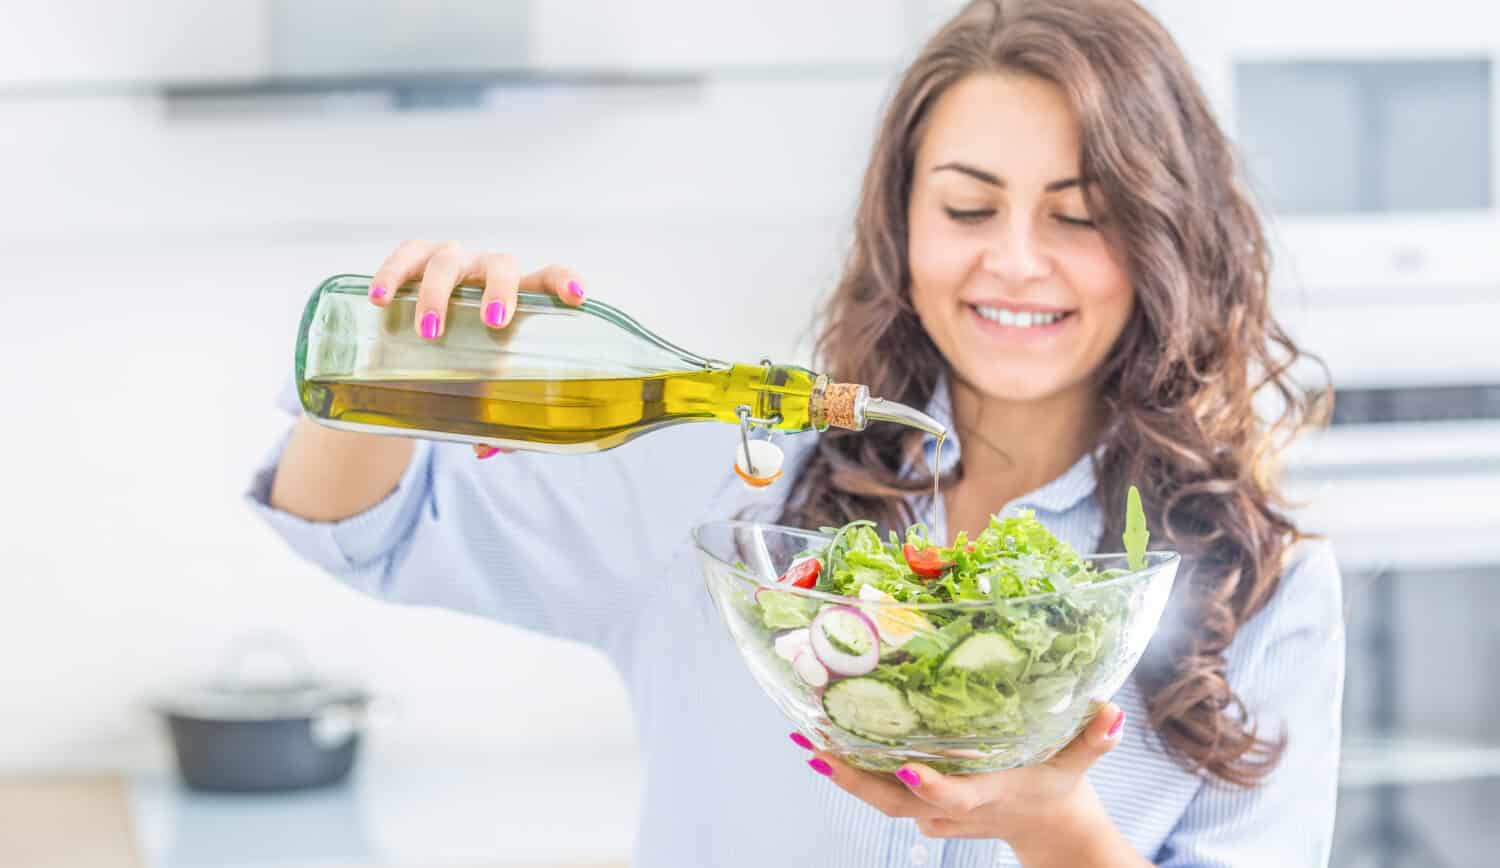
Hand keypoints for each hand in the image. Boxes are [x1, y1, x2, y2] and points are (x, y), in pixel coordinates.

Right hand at [367, 240, 589, 459]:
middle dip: (500, 290)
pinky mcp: (413, 258)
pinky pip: (403, 256)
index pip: (549, 279)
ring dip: (439, 294)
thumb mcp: (481, 385)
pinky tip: (380, 300)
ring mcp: (451, 261)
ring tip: (429, 331)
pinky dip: (391, 274)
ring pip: (448, 261)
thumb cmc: (464, 360)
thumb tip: (487, 448)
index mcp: (518, 297)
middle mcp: (486, 272)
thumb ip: (490, 417)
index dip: (565, 283)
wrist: (415, 341)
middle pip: (501, 265)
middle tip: (494, 322)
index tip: (577, 298)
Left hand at [794, 704, 1128, 854]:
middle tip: (817, 747)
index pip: (956, 798)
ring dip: (843, 771)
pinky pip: (882, 790)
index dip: (933, 788)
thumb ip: (1093, 739)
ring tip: (807, 739)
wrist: (1048, 830)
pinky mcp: (921, 808)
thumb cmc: (1060, 787)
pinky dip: (855, 769)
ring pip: (880, 798)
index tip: (908, 770)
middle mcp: (953, 809)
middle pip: (895, 802)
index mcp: (988, 795)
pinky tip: (826, 740)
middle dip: (855, 778)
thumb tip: (1110, 711)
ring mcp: (933, 813)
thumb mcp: (1079, 764)